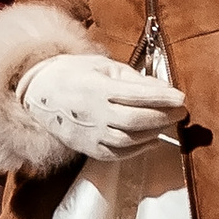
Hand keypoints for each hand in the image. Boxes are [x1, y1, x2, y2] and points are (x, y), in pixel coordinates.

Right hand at [14, 50, 187, 161]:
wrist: (36, 92)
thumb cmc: (72, 72)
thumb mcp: (102, 65)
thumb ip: (133, 77)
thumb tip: (163, 88)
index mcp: (97, 87)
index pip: (136, 95)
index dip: (162, 98)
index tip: (181, 98)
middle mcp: (93, 112)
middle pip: (136, 120)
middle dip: (163, 117)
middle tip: (181, 112)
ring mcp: (89, 133)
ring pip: (128, 139)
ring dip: (153, 133)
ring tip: (166, 124)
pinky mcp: (86, 147)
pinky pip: (116, 154)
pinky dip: (137, 150)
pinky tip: (151, 141)